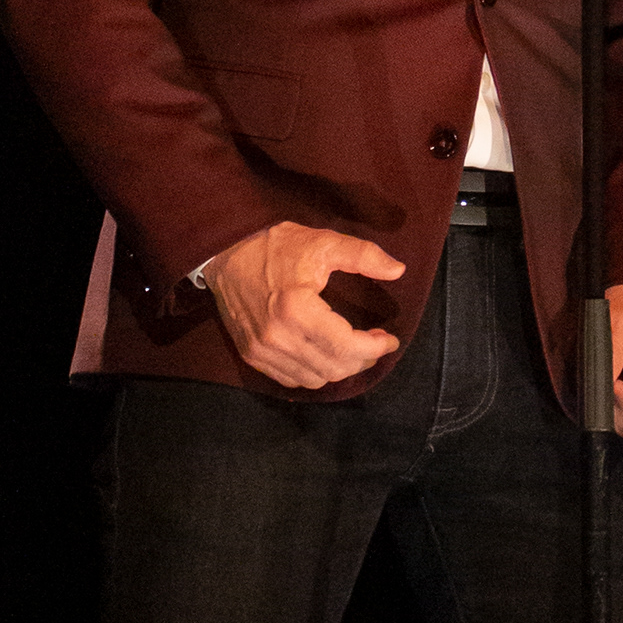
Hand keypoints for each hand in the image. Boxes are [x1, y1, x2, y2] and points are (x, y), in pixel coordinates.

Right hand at [201, 223, 406, 388]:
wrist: (224, 254)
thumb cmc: (274, 247)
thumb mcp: (322, 242)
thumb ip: (363, 255)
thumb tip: (398, 270)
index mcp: (297, 309)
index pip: (346, 346)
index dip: (375, 348)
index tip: (390, 339)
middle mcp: (278, 337)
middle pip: (334, 368)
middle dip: (362, 360)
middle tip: (375, 343)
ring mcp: (262, 350)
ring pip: (315, 379)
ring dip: (340, 369)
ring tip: (353, 349)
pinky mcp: (252, 354)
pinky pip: (292, 379)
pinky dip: (314, 373)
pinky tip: (324, 355)